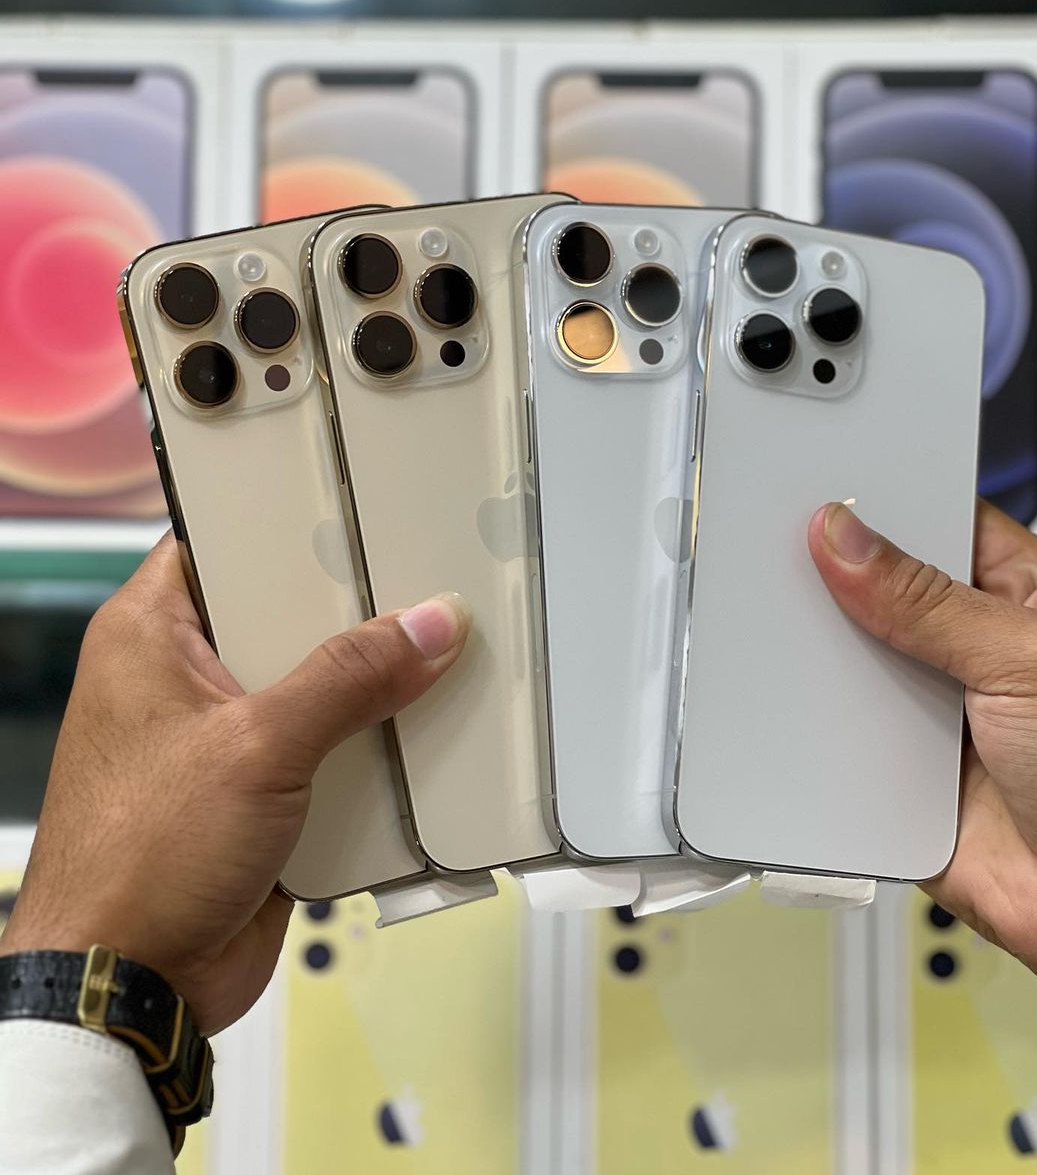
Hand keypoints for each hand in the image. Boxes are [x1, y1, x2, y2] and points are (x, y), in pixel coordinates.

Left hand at [0, 536, 468, 1034]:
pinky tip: (427, 734)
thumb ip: (348, 679)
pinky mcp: (260, 795)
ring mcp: (225, 740)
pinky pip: (329, 753)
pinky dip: (371, 751)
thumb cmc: (141, 859)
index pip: (225, 544)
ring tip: (444, 652)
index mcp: (151, 635)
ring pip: (315, 689)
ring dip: (371, 690)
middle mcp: (186, 678)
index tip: (363, 509)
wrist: (131, 987)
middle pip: (284, 618)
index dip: (291, 525)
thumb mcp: (256, 747)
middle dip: (354, 614)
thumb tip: (428, 625)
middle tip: (426, 583)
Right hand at [809, 499, 1036, 1011]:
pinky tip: (792, 716)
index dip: (875, 509)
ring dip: (818, 665)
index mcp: (1024, 595)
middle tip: (782, 572)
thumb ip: (932, 603)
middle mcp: (972, 648)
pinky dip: (812, 735)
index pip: (935, 524)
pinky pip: (837, 741)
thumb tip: (848, 541)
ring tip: (779, 643)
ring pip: (849, 666)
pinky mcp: (898, 773)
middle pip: (877, 593)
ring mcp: (932, 711)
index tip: (813, 500)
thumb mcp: (1031, 662)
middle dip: (830, 587)